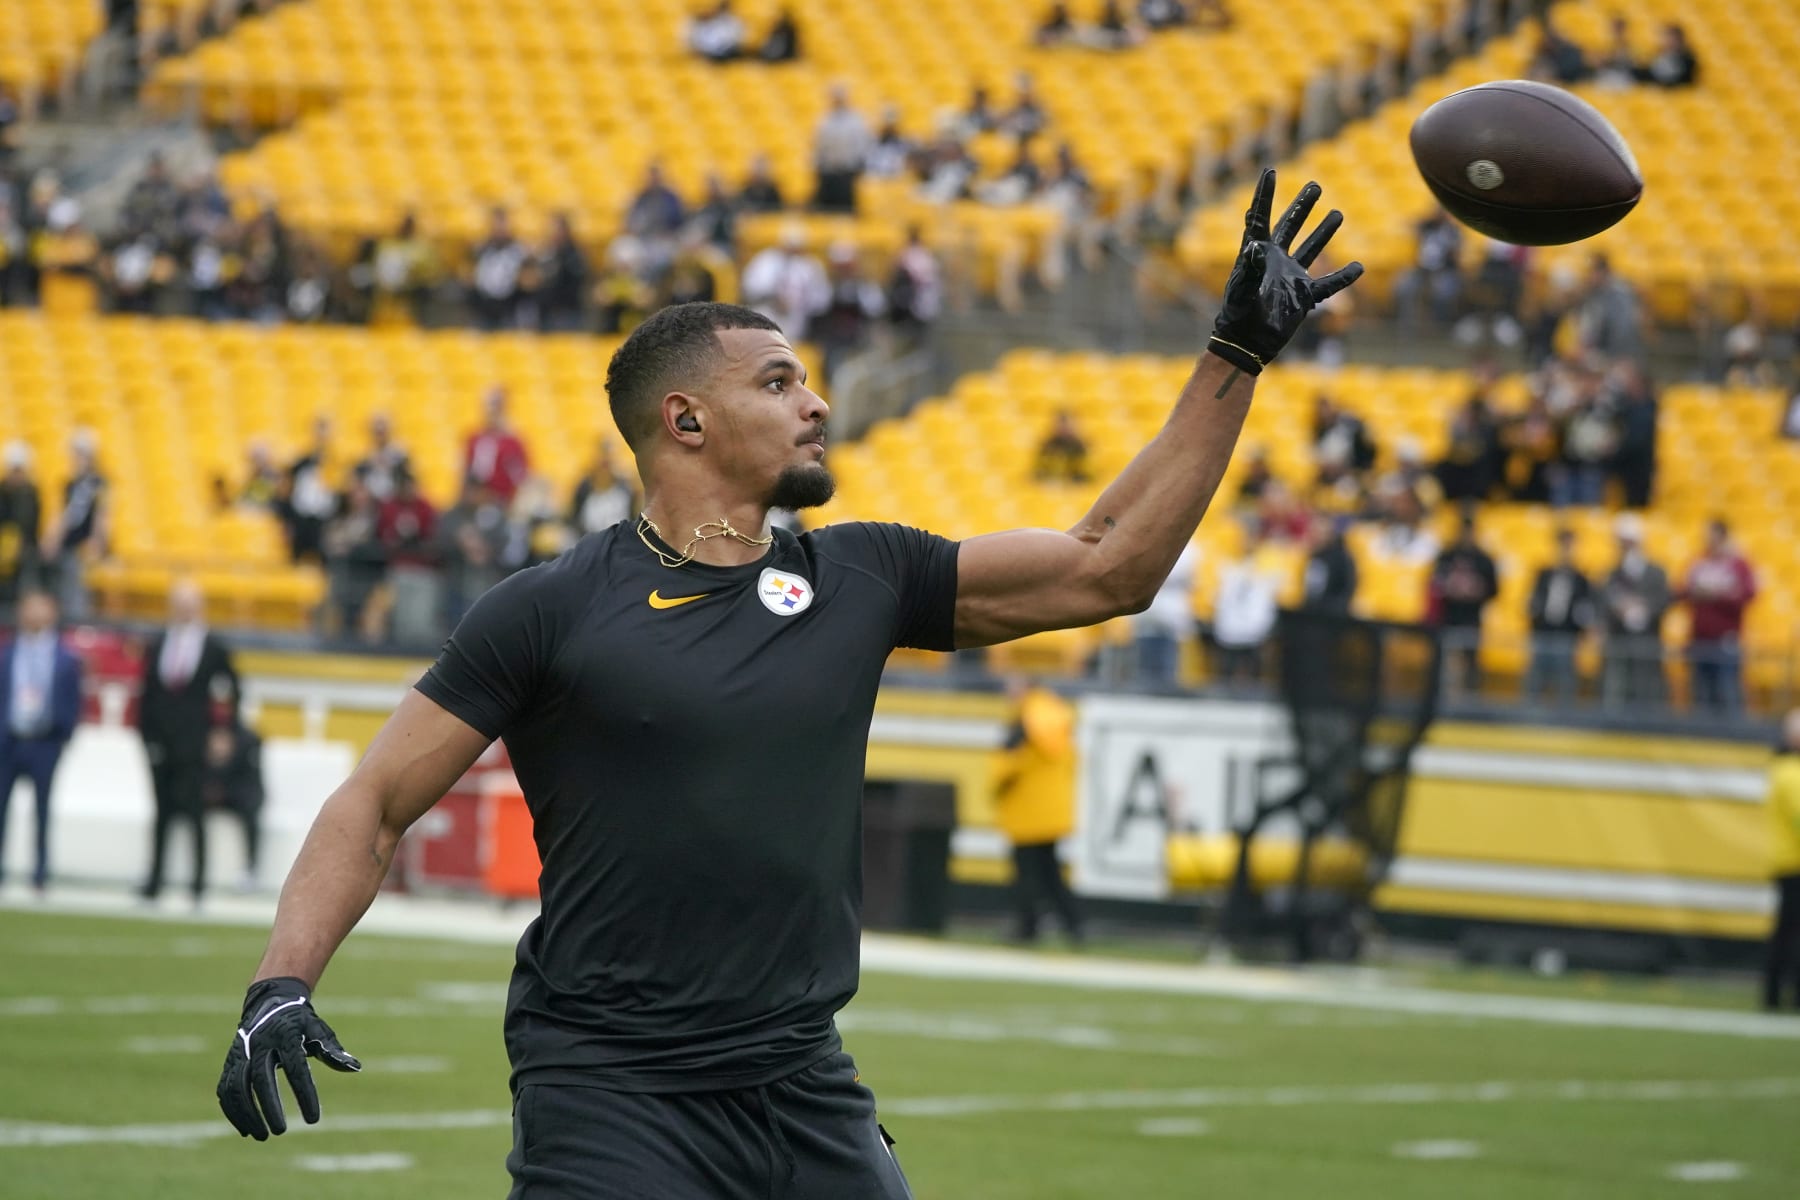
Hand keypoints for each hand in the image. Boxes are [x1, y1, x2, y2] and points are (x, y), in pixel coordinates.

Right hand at [217, 977, 360, 1139]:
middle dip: (269, 1107)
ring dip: (247, 1114)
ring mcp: (240, 1053)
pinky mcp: (230, 1062)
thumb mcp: (318, 1030)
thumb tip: (355, 1068)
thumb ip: (333, 1050)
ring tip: (263, 1136)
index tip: (313, 1120)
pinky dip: (233, 1111)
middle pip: (261, 1079)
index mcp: (285, 1035)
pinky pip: (226, 1089)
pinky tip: (246, 1130)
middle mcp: (259, 1043)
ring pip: (237, 1087)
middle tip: (282, 1132)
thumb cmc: (300, 1021)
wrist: (269, 1003)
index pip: (296, 1068)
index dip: (305, 1094)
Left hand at [1208, 168, 1363, 375]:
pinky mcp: (1303, 297)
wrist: (1246, 344)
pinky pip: (1329, 284)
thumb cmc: (1237, 317)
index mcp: (1256, 253)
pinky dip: (1344, 277)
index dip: (1265, 194)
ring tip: (1337, 213)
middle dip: (1302, 205)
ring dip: (1324, 231)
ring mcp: (1291, 277)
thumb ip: (1250, 268)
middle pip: (1291, 225)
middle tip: (1315, 185)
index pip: (1261, 216)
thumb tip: (1256, 246)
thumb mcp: (1241, 291)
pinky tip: (1359, 266)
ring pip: (1311, 248)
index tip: (1270, 171)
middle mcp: (1275, 261)